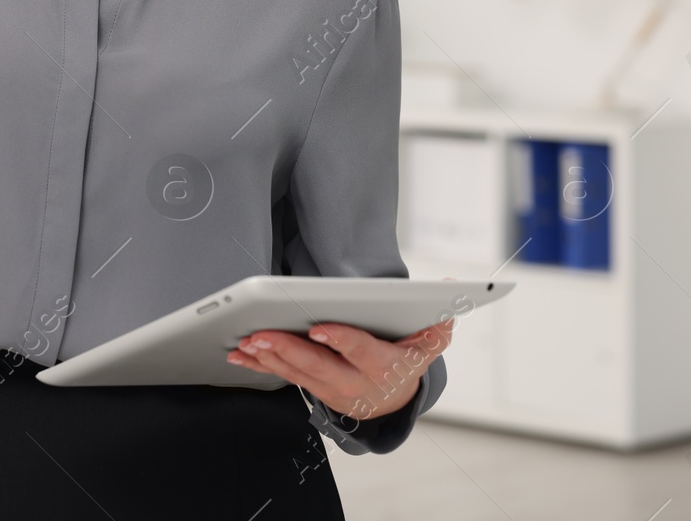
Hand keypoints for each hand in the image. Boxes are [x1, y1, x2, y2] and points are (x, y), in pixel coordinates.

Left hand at [226, 318, 452, 421]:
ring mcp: (330, 388)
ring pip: (296, 374)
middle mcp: (354, 382)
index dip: (342, 341)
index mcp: (383, 366)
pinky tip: (239, 355)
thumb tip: (451, 289)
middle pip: (319, 366)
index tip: (320, 328)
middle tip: (262, 334)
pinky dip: (260, 366)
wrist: (392, 402)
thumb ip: (437, 322)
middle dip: (289, 350)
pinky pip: (283, 377)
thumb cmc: (406, 361)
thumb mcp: (428, 345)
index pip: (361, 352)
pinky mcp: (312, 387)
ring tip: (246, 342)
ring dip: (268, 358)